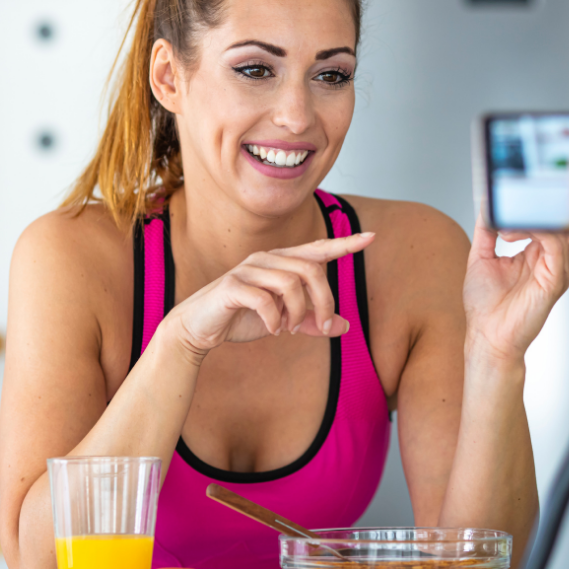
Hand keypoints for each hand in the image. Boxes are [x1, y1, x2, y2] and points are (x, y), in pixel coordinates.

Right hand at [163, 233, 374, 362]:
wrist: (198, 328)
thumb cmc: (241, 319)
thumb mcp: (283, 322)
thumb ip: (312, 322)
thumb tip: (344, 326)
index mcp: (281, 262)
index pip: (318, 249)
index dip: (345, 244)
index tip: (371, 238)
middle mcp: (266, 258)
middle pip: (312, 270)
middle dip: (323, 301)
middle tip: (319, 326)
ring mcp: (247, 269)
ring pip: (291, 283)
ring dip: (297, 313)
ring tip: (289, 329)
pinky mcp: (231, 286)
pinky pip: (265, 299)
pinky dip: (275, 320)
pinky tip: (273, 330)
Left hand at [462, 213, 568, 365]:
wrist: (488, 338)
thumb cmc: (486, 307)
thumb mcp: (481, 257)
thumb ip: (486, 230)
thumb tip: (486, 204)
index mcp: (537, 255)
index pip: (547, 219)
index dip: (531, 204)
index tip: (507, 197)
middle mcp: (551, 261)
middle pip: (561, 220)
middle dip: (539, 204)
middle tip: (514, 199)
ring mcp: (556, 270)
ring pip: (560, 228)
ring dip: (533, 216)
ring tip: (507, 221)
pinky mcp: (555, 281)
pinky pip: (556, 246)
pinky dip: (538, 231)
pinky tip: (514, 232)